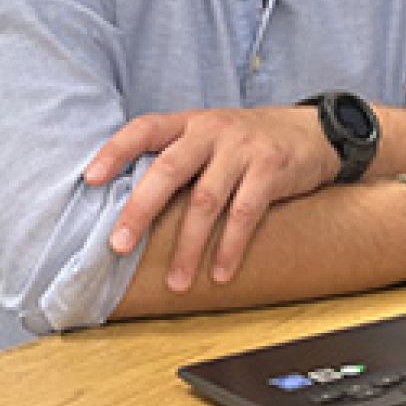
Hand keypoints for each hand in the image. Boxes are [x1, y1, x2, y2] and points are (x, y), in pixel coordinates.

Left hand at [83, 105, 339, 289]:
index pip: (145, 128)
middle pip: (169, 169)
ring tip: (177, 282)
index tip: (90, 180)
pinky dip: (230, 247)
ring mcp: (243, 148)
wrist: (315, 131)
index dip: (115, 151)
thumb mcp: (213, 137)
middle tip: (119, 247)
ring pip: (205, 200)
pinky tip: (220, 272)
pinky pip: (245, 213)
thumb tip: (128, 206)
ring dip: (188, 246)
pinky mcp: (271, 168)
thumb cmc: (250, 142)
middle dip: (140, 210)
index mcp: (191, 122)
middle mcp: (213, 130)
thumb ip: (179, 158)